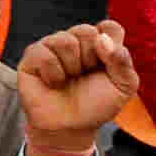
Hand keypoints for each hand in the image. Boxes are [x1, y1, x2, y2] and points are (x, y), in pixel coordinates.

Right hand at [14, 21, 144, 148]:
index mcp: (100, 45)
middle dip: (90, 58)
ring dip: (71, 67)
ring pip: (64, 40)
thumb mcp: (123, 87)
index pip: (110, 27)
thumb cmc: (96, 106)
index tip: (107, 66)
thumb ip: (122, 60)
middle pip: (86, 31)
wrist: (70, 127)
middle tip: (85, 75)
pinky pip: (44, 54)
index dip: (111, 46)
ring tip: (68, 80)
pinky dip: (53, 73)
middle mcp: (76, 42)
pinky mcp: (32, 57)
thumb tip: (102, 38)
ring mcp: (52, 47)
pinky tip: (53, 82)